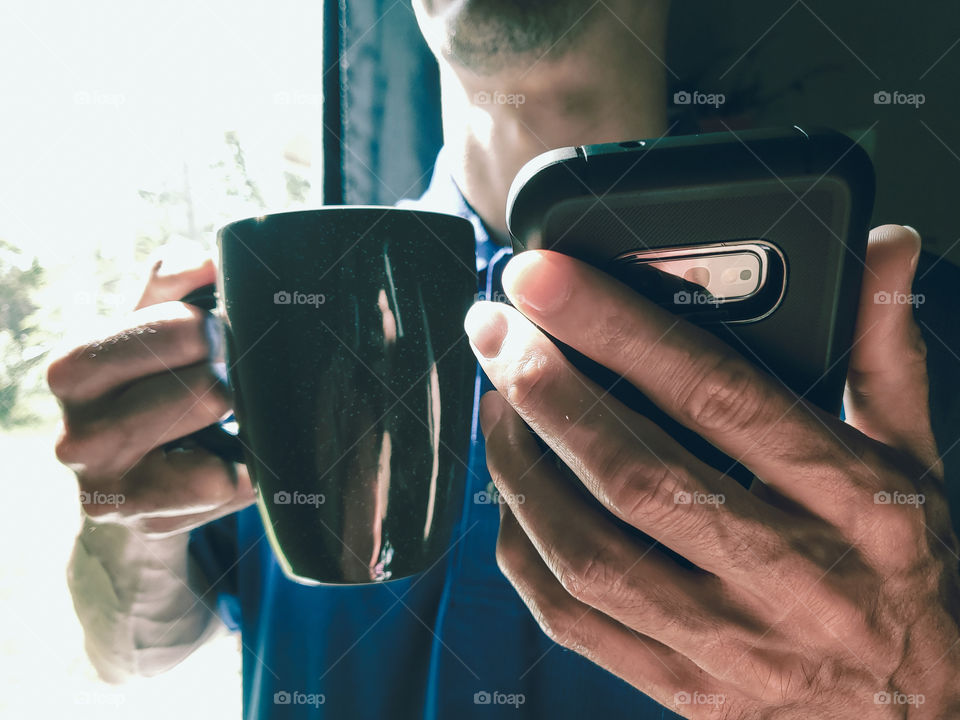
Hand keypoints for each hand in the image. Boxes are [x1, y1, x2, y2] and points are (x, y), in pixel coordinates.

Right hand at [48, 254, 254, 536]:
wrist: (134, 485)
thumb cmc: (151, 388)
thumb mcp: (149, 326)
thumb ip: (171, 279)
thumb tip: (205, 259)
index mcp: (76, 365)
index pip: (174, 326)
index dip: (215, 328)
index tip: (224, 335)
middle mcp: (76, 428)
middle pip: (203, 384)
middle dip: (234, 376)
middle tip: (238, 379)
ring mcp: (104, 480)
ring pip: (210, 427)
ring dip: (240, 416)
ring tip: (235, 415)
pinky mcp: (140, 519)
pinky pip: (222, 481)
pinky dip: (243, 469)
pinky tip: (231, 462)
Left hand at [465, 225, 959, 718]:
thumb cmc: (907, 576)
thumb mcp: (913, 460)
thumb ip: (883, 354)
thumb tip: (882, 247)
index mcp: (847, 501)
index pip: (714, 393)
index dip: (615, 326)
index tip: (542, 277)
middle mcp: (785, 574)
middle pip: (631, 471)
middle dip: (541, 387)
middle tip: (493, 328)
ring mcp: (727, 642)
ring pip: (587, 551)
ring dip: (520, 467)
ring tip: (496, 403)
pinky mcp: (681, 686)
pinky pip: (573, 620)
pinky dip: (523, 551)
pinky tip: (512, 498)